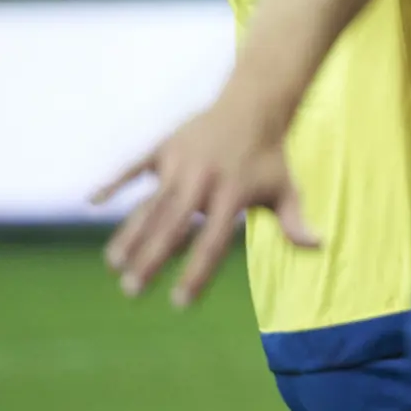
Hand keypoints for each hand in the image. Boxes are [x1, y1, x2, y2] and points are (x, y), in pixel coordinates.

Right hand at [94, 89, 313, 307]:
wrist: (254, 106)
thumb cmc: (271, 157)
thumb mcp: (287, 189)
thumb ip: (294, 221)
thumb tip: (318, 245)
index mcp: (233, 195)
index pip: (212, 244)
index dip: (196, 274)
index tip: (179, 303)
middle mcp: (203, 181)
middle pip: (173, 228)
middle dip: (151, 260)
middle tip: (131, 291)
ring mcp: (180, 162)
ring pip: (149, 204)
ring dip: (129, 234)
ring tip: (113, 265)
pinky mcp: (164, 147)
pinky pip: (134, 166)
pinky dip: (114, 181)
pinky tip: (92, 200)